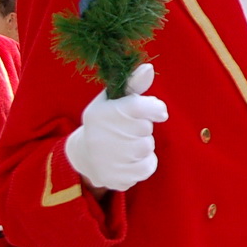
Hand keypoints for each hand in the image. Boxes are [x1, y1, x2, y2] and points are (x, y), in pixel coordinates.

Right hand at [63, 64, 167, 191]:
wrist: (86, 155)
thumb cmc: (107, 122)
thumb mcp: (114, 100)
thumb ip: (133, 85)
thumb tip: (149, 68)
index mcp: (100, 113)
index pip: (138, 107)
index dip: (155, 108)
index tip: (160, 113)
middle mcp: (100, 136)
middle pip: (145, 129)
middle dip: (143, 128)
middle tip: (130, 130)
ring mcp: (106, 159)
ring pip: (146, 148)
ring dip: (143, 145)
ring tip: (127, 144)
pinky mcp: (115, 178)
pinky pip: (147, 168)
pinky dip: (144, 163)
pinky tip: (130, 159)